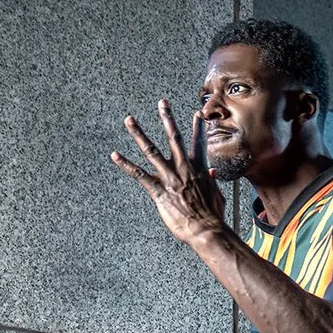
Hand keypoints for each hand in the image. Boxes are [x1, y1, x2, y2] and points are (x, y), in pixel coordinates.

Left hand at [110, 101, 227, 247]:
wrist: (206, 229)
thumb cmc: (212, 216)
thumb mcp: (217, 195)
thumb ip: (212, 181)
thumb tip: (212, 172)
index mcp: (198, 170)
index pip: (199, 143)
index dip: (198, 128)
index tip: (197, 114)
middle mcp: (183, 169)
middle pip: (174, 138)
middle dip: (167, 118)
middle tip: (162, 103)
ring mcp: (169, 178)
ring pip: (151, 150)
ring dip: (139, 134)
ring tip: (130, 120)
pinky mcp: (159, 190)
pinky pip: (139, 174)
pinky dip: (126, 164)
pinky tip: (115, 155)